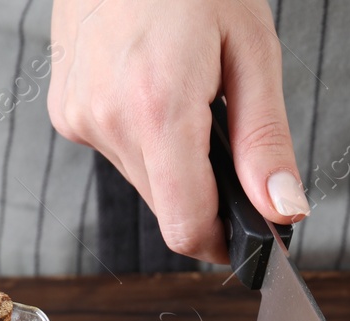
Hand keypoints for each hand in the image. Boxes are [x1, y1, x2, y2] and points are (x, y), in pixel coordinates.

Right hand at [47, 0, 309, 262]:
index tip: (253, 232)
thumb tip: (284, 210)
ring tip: (191, 95)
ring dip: (177, 161)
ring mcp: (78, 114)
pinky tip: (157, 86)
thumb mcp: (252, 50)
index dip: (226, 242)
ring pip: (144, 181)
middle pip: (168, 208)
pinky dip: (146, 136)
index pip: (186, 226)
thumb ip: (266, 141)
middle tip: (231, 137)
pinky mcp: (65, 108)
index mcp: (156, 107)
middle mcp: (106, 118)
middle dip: (207, 192)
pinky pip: (118, 150)